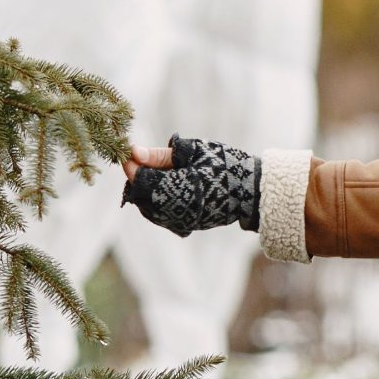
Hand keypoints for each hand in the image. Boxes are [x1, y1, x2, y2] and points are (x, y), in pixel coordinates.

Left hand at [121, 135, 259, 236]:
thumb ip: (160, 155)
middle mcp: (175, 211)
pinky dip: (155, 200)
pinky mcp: (183, 226)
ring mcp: (178, 221)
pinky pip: (158, 214)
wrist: (249, 190)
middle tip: (141, 158)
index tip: (129, 151)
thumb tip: (133, 152)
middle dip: (137, 177)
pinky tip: (164, 186)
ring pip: (147, 207)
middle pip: (140, 195)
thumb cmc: (223, 164)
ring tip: (155, 170)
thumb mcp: (193, 152)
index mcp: (178, 189)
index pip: (140, 181)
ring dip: (145, 189)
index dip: (131, 166)